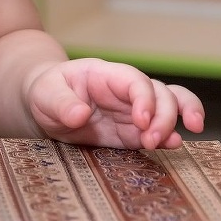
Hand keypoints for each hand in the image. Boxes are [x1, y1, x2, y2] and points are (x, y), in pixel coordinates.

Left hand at [24, 58, 204, 148]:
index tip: (141, 121)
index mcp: (106, 75)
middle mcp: (125, 90)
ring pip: (169, 106)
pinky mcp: (132, 131)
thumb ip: (60, 102)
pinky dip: (170, 136)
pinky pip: (158, 130)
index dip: (144, 99)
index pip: (136, 80)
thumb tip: (79, 114)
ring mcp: (132, 110)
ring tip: (173, 143)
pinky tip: (172, 145)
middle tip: (151, 140)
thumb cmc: (47, 92)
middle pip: (160, 93)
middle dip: (163, 116)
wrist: (46, 106)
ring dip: (174, 122)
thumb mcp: (45, 93)